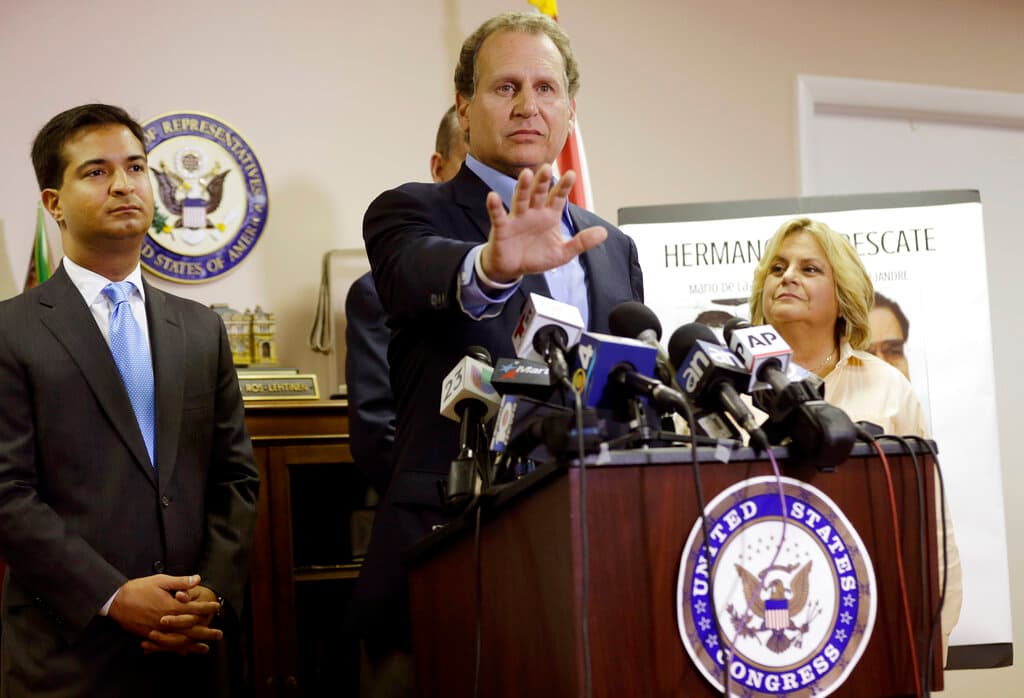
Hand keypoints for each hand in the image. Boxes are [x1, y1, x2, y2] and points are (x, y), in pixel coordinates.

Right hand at [107, 574, 219, 653]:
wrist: (116, 601)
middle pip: (190, 629)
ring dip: (194, 644)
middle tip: (219, 634)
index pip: (194, 609)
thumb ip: (180, 582)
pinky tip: (184, 652)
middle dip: (206, 631)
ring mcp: (157, 630)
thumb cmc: (138, 588)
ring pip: (179, 640)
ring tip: (206, 648)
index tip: (217, 607)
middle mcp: (166, 621)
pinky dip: (176, 649)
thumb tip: (197, 579)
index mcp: (171, 606)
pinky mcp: (149, 636)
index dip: (207, 608)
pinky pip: (165, 646)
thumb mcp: (161, 580)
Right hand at [479, 165, 606, 282]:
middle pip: (539, 193)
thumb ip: (582, 242)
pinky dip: (495, 206)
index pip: (558, 197)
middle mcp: (534, 212)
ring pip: (521, 199)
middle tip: (547, 168)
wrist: (513, 269)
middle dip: (543, 181)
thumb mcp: (563, 253)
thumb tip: (603, 233)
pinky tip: (493, 196)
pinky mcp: (503, 228)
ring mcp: (517, 218)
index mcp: (549, 215)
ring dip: (522, 187)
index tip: (572, 174)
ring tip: (526, 174)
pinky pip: (499, 215)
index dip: (564, 187)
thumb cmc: (536, 257)